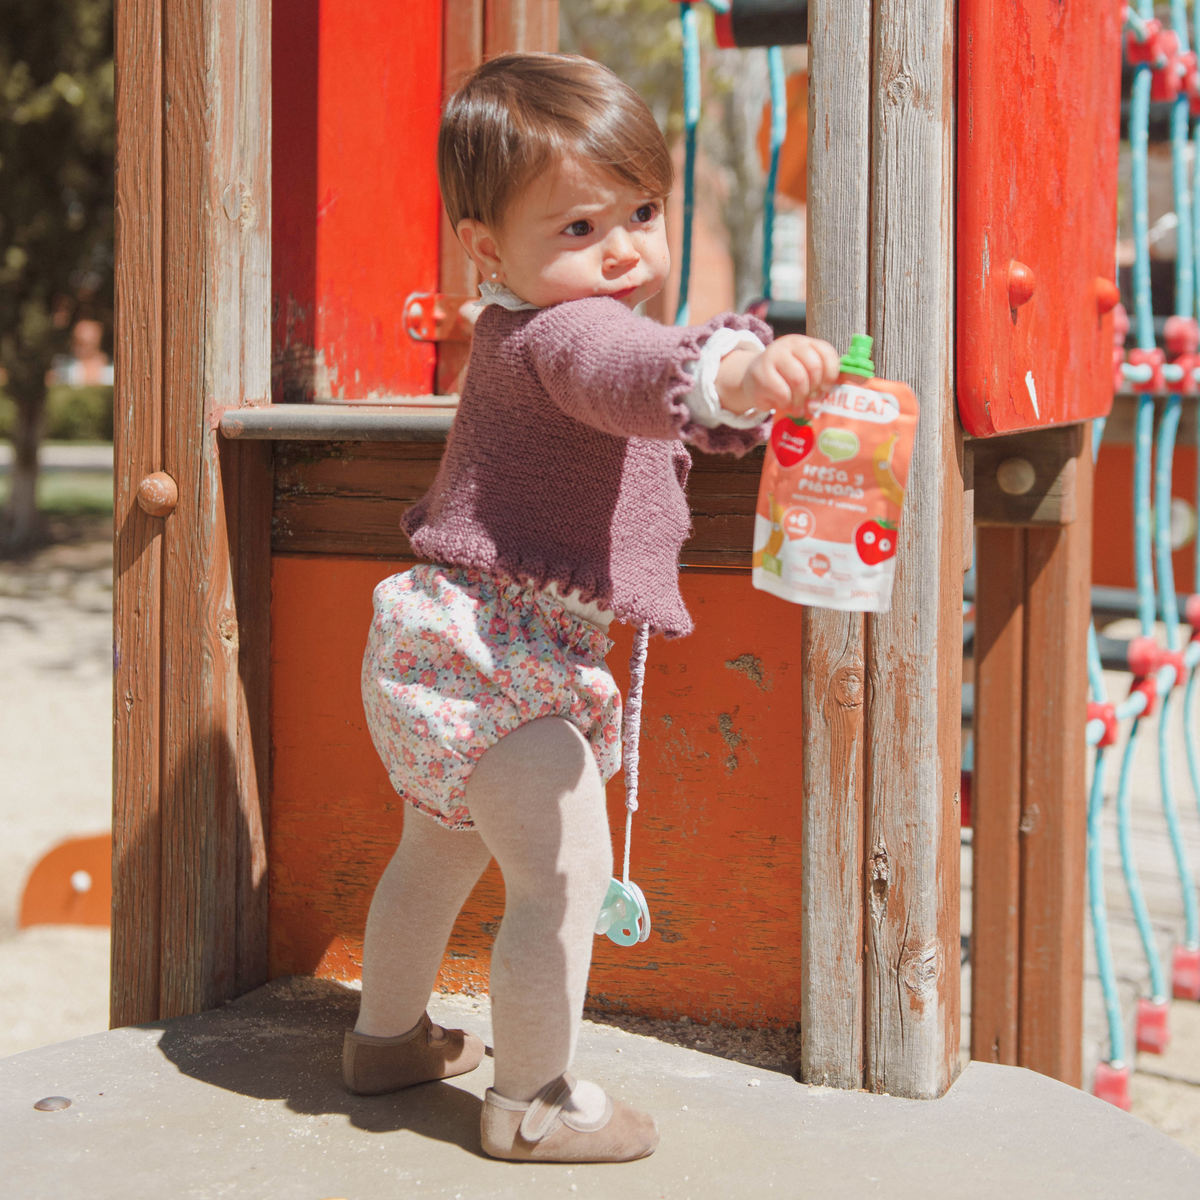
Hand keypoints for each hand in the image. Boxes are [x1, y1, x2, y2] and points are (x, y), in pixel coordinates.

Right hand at [716, 335, 841, 415]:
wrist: (753, 379)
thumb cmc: (784, 378)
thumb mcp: (804, 374)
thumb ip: (818, 382)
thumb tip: (820, 403)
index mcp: (805, 343)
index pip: (827, 353)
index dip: (831, 375)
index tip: (825, 389)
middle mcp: (790, 345)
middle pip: (814, 367)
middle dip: (815, 390)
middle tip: (811, 401)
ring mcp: (773, 357)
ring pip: (798, 380)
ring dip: (800, 399)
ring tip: (797, 406)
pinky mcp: (760, 373)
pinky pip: (782, 392)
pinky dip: (786, 403)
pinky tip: (782, 403)